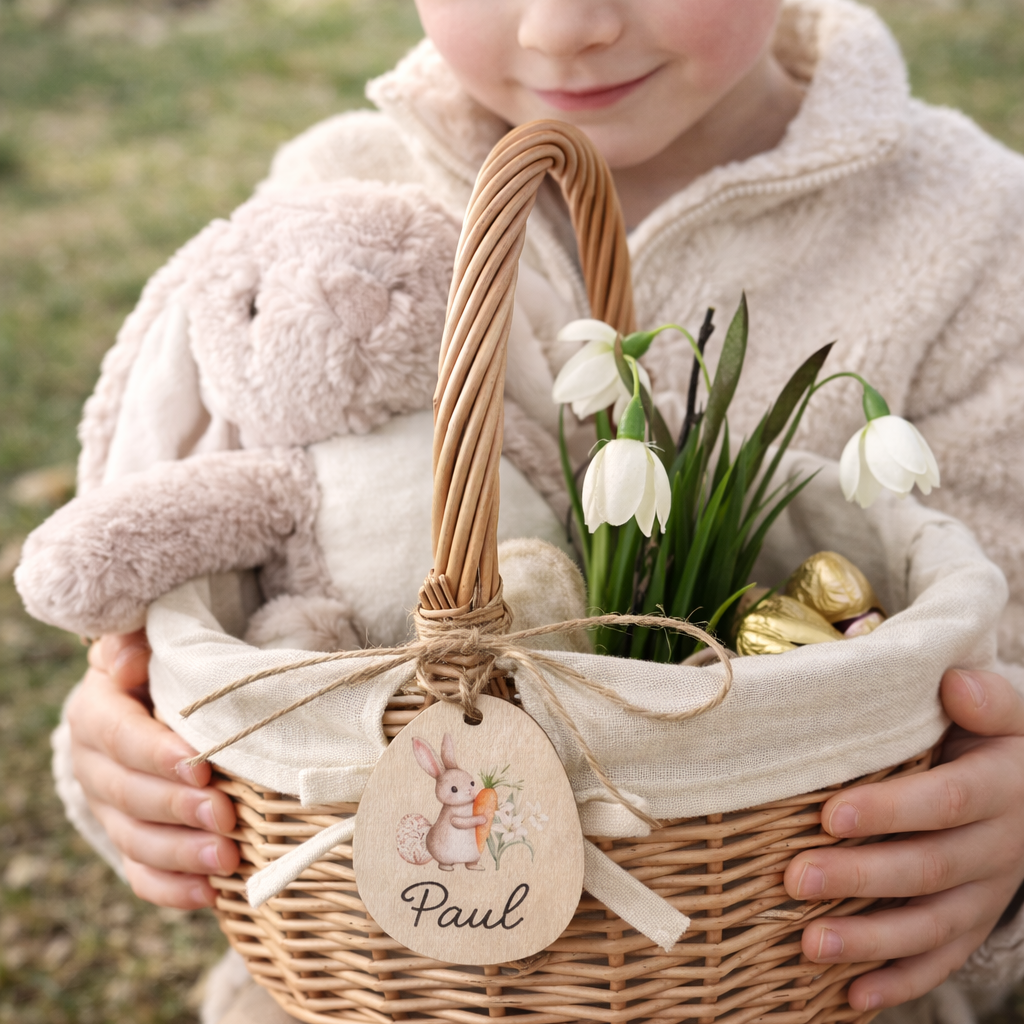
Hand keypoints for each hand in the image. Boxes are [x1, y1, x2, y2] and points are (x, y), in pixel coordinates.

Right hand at [66, 631, 239, 907]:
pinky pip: (142, 875)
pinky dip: (174, 888)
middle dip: (178, 809)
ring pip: (135, 840)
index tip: (201, 767)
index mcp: (96, 713)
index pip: (120, 735)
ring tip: (227, 860)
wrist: (156, 703)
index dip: (157, 755)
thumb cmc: (165, 668)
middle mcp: (93, 766)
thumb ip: (138, 645)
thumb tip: (130, 658)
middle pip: (127, 795)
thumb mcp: (154, 646)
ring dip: (181, 854)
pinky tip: (210, 895)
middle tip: (225, 816)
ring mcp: (110, 810)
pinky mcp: (131, 841)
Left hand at [784, 669, 1023, 1010]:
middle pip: (930, 868)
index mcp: (1001, 786)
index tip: (829, 814)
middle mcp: (999, 846)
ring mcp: (987, 892)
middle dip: (861, 877)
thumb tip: (956, 684)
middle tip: (795, 879)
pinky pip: (940, 960)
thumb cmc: (987, 736)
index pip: (946, 800)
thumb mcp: (998, 711)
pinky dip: (898, 981)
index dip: (891, 810)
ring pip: (931, 925)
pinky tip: (850, 998)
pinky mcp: (972, 922)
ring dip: (870, 940)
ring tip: (810, 944)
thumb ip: (983, 698)